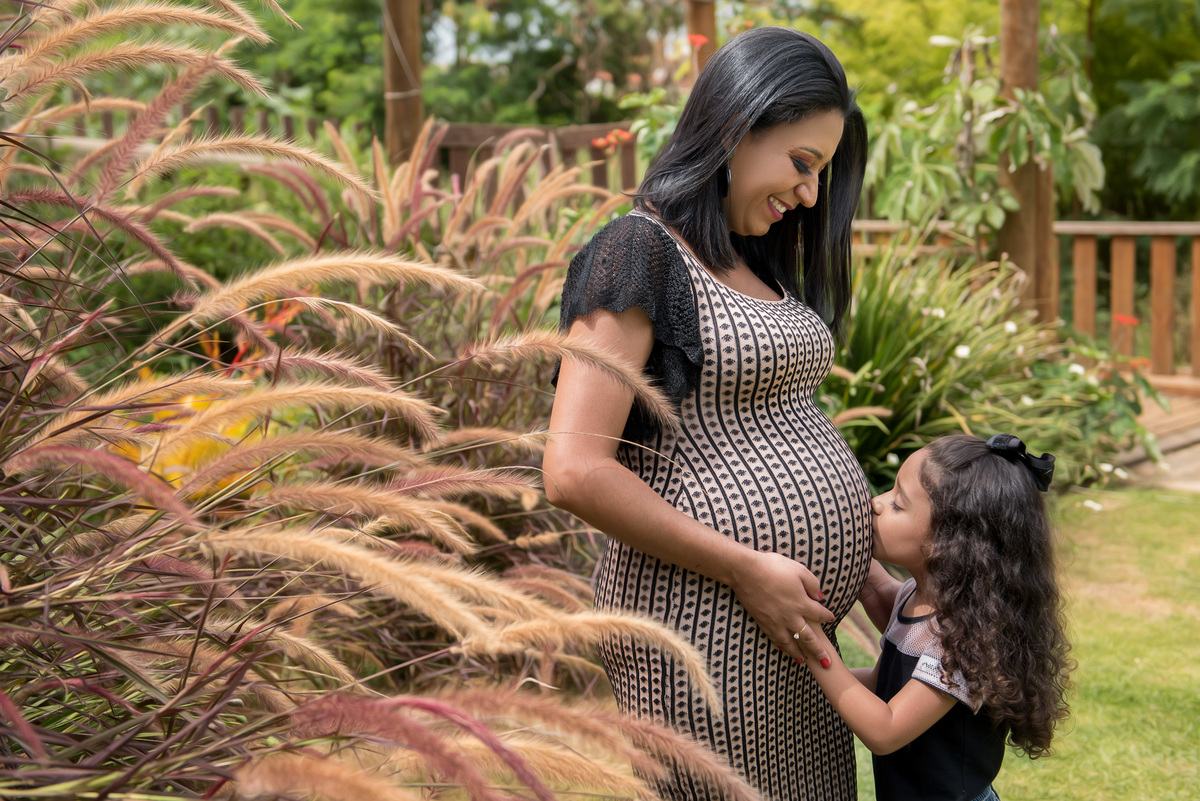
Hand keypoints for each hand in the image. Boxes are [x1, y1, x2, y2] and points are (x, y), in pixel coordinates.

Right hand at [729, 550, 834, 666]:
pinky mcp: (762, 622)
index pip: (819, 614)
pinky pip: (774, 638)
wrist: (746, 571)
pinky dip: (781, 645)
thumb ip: (812, 584)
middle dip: (818, 651)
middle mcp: (791, 616)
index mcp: (802, 603)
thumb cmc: (773, 567)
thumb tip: (820, 596)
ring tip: (804, 662)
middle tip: (826, 663)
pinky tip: (783, 649)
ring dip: (798, 654)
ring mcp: (776, 621)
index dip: (826, 616)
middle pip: (808, 638)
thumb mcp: (799, 570)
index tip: (831, 618)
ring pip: (790, 643)